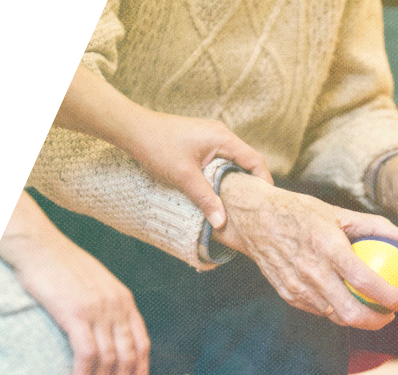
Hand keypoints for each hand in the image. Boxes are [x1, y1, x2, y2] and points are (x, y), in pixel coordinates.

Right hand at [0, 193, 149, 374]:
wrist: (39, 246)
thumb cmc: (62, 265)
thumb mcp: (97, 283)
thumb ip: (108, 306)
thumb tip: (109, 333)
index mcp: (124, 300)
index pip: (142, 343)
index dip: (140, 371)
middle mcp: (116, 306)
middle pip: (129, 356)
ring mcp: (97, 310)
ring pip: (109, 359)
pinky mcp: (75, 313)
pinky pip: (87, 354)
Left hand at [55, 64, 272, 229]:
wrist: (132, 129)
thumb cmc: (157, 147)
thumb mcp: (183, 177)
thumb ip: (205, 199)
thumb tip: (222, 223)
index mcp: (223, 138)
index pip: (255, 160)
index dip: (263, 182)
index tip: (265, 203)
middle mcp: (220, 134)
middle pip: (246, 161)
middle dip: (250, 184)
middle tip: (252, 207)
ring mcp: (209, 136)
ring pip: (231, 161)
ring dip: (234, 180)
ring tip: (235, 203)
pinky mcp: (199, 141)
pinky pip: (219, 159)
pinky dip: (221, 175)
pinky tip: (215, 191)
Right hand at [213, 173, 397, 329]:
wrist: (254, 219)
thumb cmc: (300, 212)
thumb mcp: (338, 212)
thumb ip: (376, 226)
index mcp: (327, 247)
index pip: (365, 281)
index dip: (391, 297)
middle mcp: (312, 271)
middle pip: (351, 313)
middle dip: (378, 321)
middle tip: (392, 314)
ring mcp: (297, 287)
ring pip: (335, 316)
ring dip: (358, 319)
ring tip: (374, 310)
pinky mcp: (288, 294)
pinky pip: (319, 310)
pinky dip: (336, 310)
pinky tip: (347, 301)